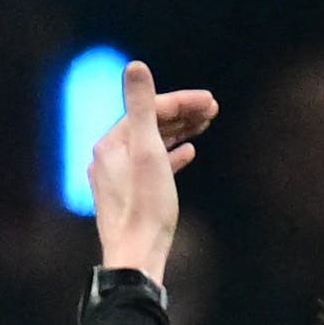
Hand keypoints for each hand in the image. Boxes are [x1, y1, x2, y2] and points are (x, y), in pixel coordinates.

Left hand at [87, 60, 216, 281]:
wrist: (136, 259)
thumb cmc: (145, 209)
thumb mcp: (148, 152)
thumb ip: (141, 107)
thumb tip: (136, 65)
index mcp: (112, 144)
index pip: (149, 110)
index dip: (182, 102)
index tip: (211, 102)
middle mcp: (110, 158)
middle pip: (149, 125)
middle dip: (182, 114)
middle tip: (213, 109)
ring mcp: (118, 178)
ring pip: (151, 145)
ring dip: (178, 132)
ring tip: (204, 125)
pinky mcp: (129, 197)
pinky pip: (151, 167)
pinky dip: (171, 156)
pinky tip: (188, 154)